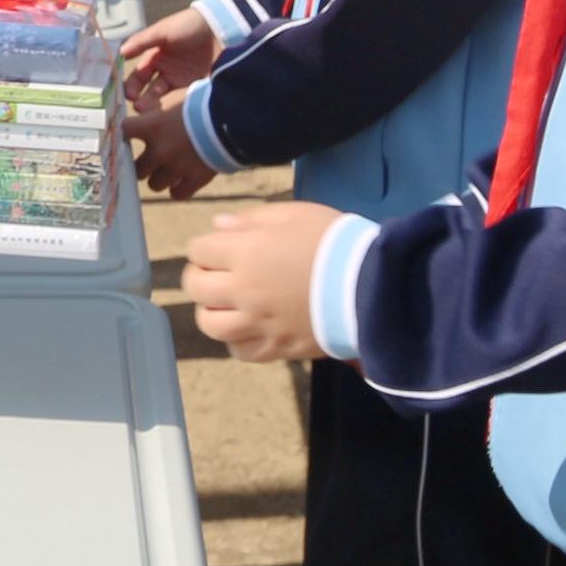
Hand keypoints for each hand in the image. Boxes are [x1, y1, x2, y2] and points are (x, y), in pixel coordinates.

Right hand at [120, 5, 221, 108]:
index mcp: (156, 56)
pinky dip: (172, 105)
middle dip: (141, 98)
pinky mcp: (195, 87)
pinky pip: (180, 99)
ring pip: (162, 97)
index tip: (127, 94)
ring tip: (148, 110)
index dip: (132, 84)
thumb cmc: (190, 25)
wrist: (222, 29)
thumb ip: (143, 41)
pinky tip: (168, 110)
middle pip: (148, 89)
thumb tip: (121, 52)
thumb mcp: (164, 30)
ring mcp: (180, 80)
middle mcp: (166, 70)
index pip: (139, 74)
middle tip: (137, 106)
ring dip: (153, 104)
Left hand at [127, 97, 219, 200]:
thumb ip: (159, 110)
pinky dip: (177, 189)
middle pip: (136, 167)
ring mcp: (175, 168)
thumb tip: (146, 113)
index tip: (130, 132)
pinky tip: (182, 180)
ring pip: (154, 184)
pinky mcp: (193, 181)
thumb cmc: (204, 102)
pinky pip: (176, 194)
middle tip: (151, 157)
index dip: (126, 131)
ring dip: (159, 177)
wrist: (232, 119)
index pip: (124, 130)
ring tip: (169, 169)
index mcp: (152, 126)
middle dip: (143, 163)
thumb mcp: (177, 98)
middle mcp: (159, 150)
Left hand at [186, 202, 344, 364]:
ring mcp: (257, 324)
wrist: (369, 285)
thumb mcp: (293, 214)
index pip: (199, 250)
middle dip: (198, 275)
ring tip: (225, 303)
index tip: (217, 246)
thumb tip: (217, 226)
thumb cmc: (332, 241)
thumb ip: (251, 219)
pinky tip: (246, 328)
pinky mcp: (275, 348)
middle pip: (196, 287)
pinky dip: (235, 340)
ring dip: (211, 310)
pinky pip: (239, 351)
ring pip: (209, 324)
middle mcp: (242, 291)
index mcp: (244, 252)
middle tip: (214, 272)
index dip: (205, 246)